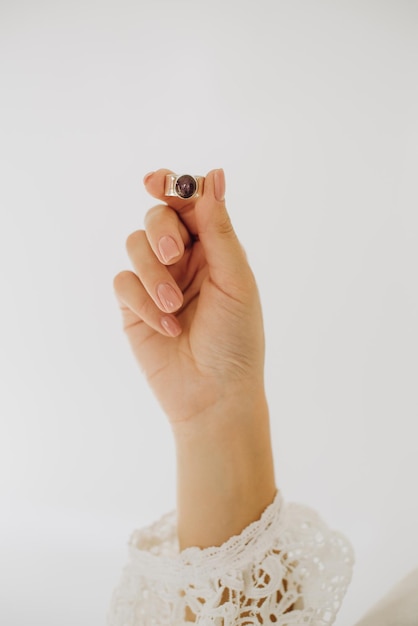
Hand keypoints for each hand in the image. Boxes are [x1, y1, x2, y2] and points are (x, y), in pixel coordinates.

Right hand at [113, 168, 275, 546]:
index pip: (189, 203)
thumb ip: (219, 229)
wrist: (213, 395)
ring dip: (153, 273)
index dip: (172, 186)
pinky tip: (165, 325)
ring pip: (135, 245)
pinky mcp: (133, 306)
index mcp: (214, 249)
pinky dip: (142, 300)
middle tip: (176, 254)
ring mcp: (156, 281)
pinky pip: (123, 282)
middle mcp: (184, 260)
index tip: (156, 183)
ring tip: (174, 307)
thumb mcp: (234, 279)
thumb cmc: (236, 340)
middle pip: (157, 216)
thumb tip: (212, 174)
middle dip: (163, 232)